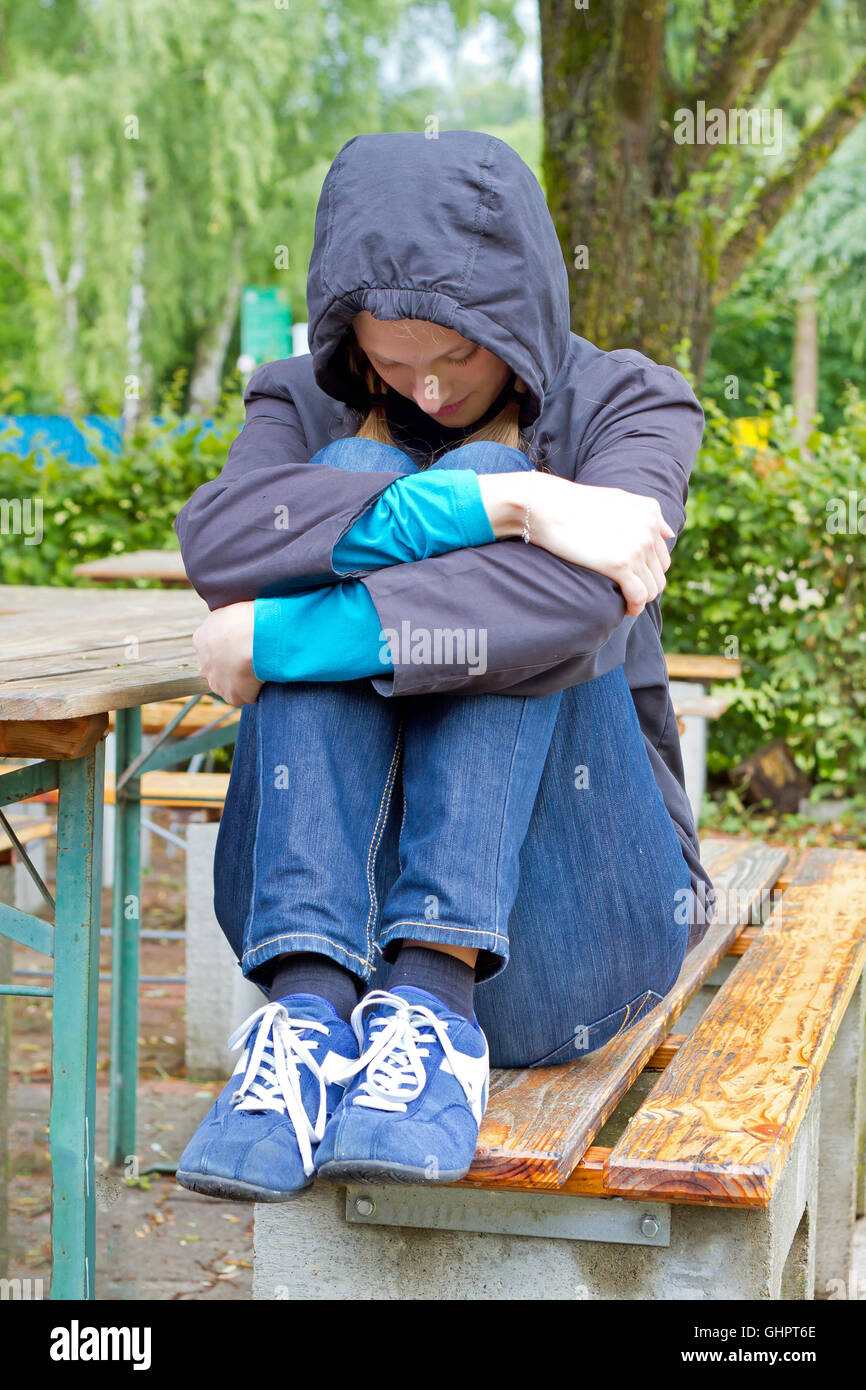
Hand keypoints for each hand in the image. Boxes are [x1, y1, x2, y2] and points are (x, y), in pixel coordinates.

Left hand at [192, 602, 261, 705]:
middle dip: (232, 664)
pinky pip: (245, 695)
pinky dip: (256, 690)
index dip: (230, 645)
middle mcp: (204, 663)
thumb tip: (242, 621)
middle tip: (254, 656)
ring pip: (229, 683)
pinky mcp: (233, 696)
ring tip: (262, 667)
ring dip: (244, 678)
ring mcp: (217, 682)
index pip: (213, 646)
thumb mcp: (234, 609)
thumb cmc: (250, 617)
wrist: (256, 638)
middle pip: (217, 667)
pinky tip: (266, 678)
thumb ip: (232, 620)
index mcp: (201, 638)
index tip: (245, 642)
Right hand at [511, 473, 673, 615]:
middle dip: (647, 586)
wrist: (549, 506)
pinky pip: (638, 596)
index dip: (649, 571)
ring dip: (641, 599)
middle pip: (660, 573)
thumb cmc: (576, 503)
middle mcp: (648, 530)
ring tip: (626, 603)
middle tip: (628, 594)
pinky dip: (634, 607)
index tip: (634, 579)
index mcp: (650, 514)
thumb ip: (647, 512)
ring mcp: (636, 547)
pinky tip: (626, 610)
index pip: (662, 554)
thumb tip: (670, 533)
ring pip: (652, 588)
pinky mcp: (620, 564)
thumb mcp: (619, 498)